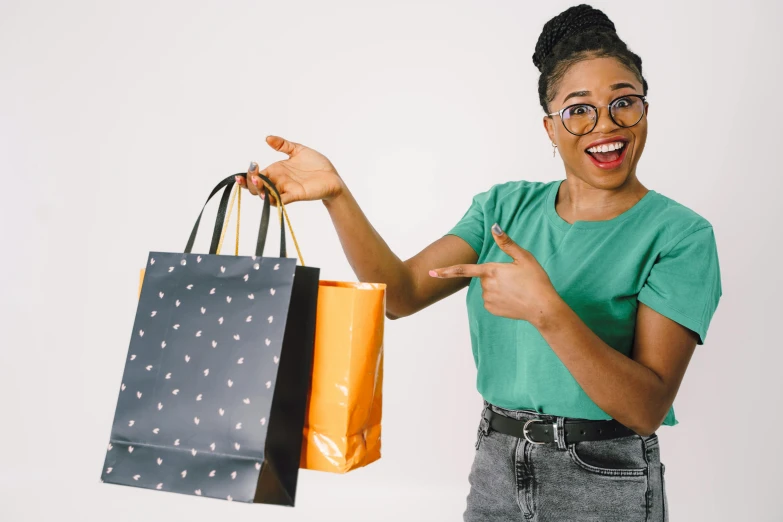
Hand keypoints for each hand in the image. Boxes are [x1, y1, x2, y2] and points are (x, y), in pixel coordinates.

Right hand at [238, 136, 344, 204]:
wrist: (332, 176)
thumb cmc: (317, 165)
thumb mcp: (298, 150)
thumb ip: (283, 145)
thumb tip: (267, 138)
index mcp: (276, 171)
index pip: (257, 174)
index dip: (248, 174)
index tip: (246, 169)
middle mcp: (278, 181)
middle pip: (257, 186)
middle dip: (249, 182)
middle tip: (252, 175)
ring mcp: (286, 189)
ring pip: (266, 195)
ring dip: (258, 190)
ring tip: (256, 181)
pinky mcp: (296, 195)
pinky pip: (281, 200)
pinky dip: (273, 199)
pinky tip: (267, 195)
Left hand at [429, 223, 560, 324]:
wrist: (542, 308)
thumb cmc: (536, 280)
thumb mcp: (524, 257)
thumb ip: (506, 242)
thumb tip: (494, 226)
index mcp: (491, 270)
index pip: (463, 270)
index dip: (446, 271)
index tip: (431, 272)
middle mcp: (486, 285)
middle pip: (483, 277)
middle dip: (494, 276)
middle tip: (515, 279)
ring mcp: (487, 299)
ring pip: (487, 289)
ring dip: (497, 287)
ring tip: (516, 289)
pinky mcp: (491, 309)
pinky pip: (490, 300)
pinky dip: (499, 298)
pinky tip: (512, 299)